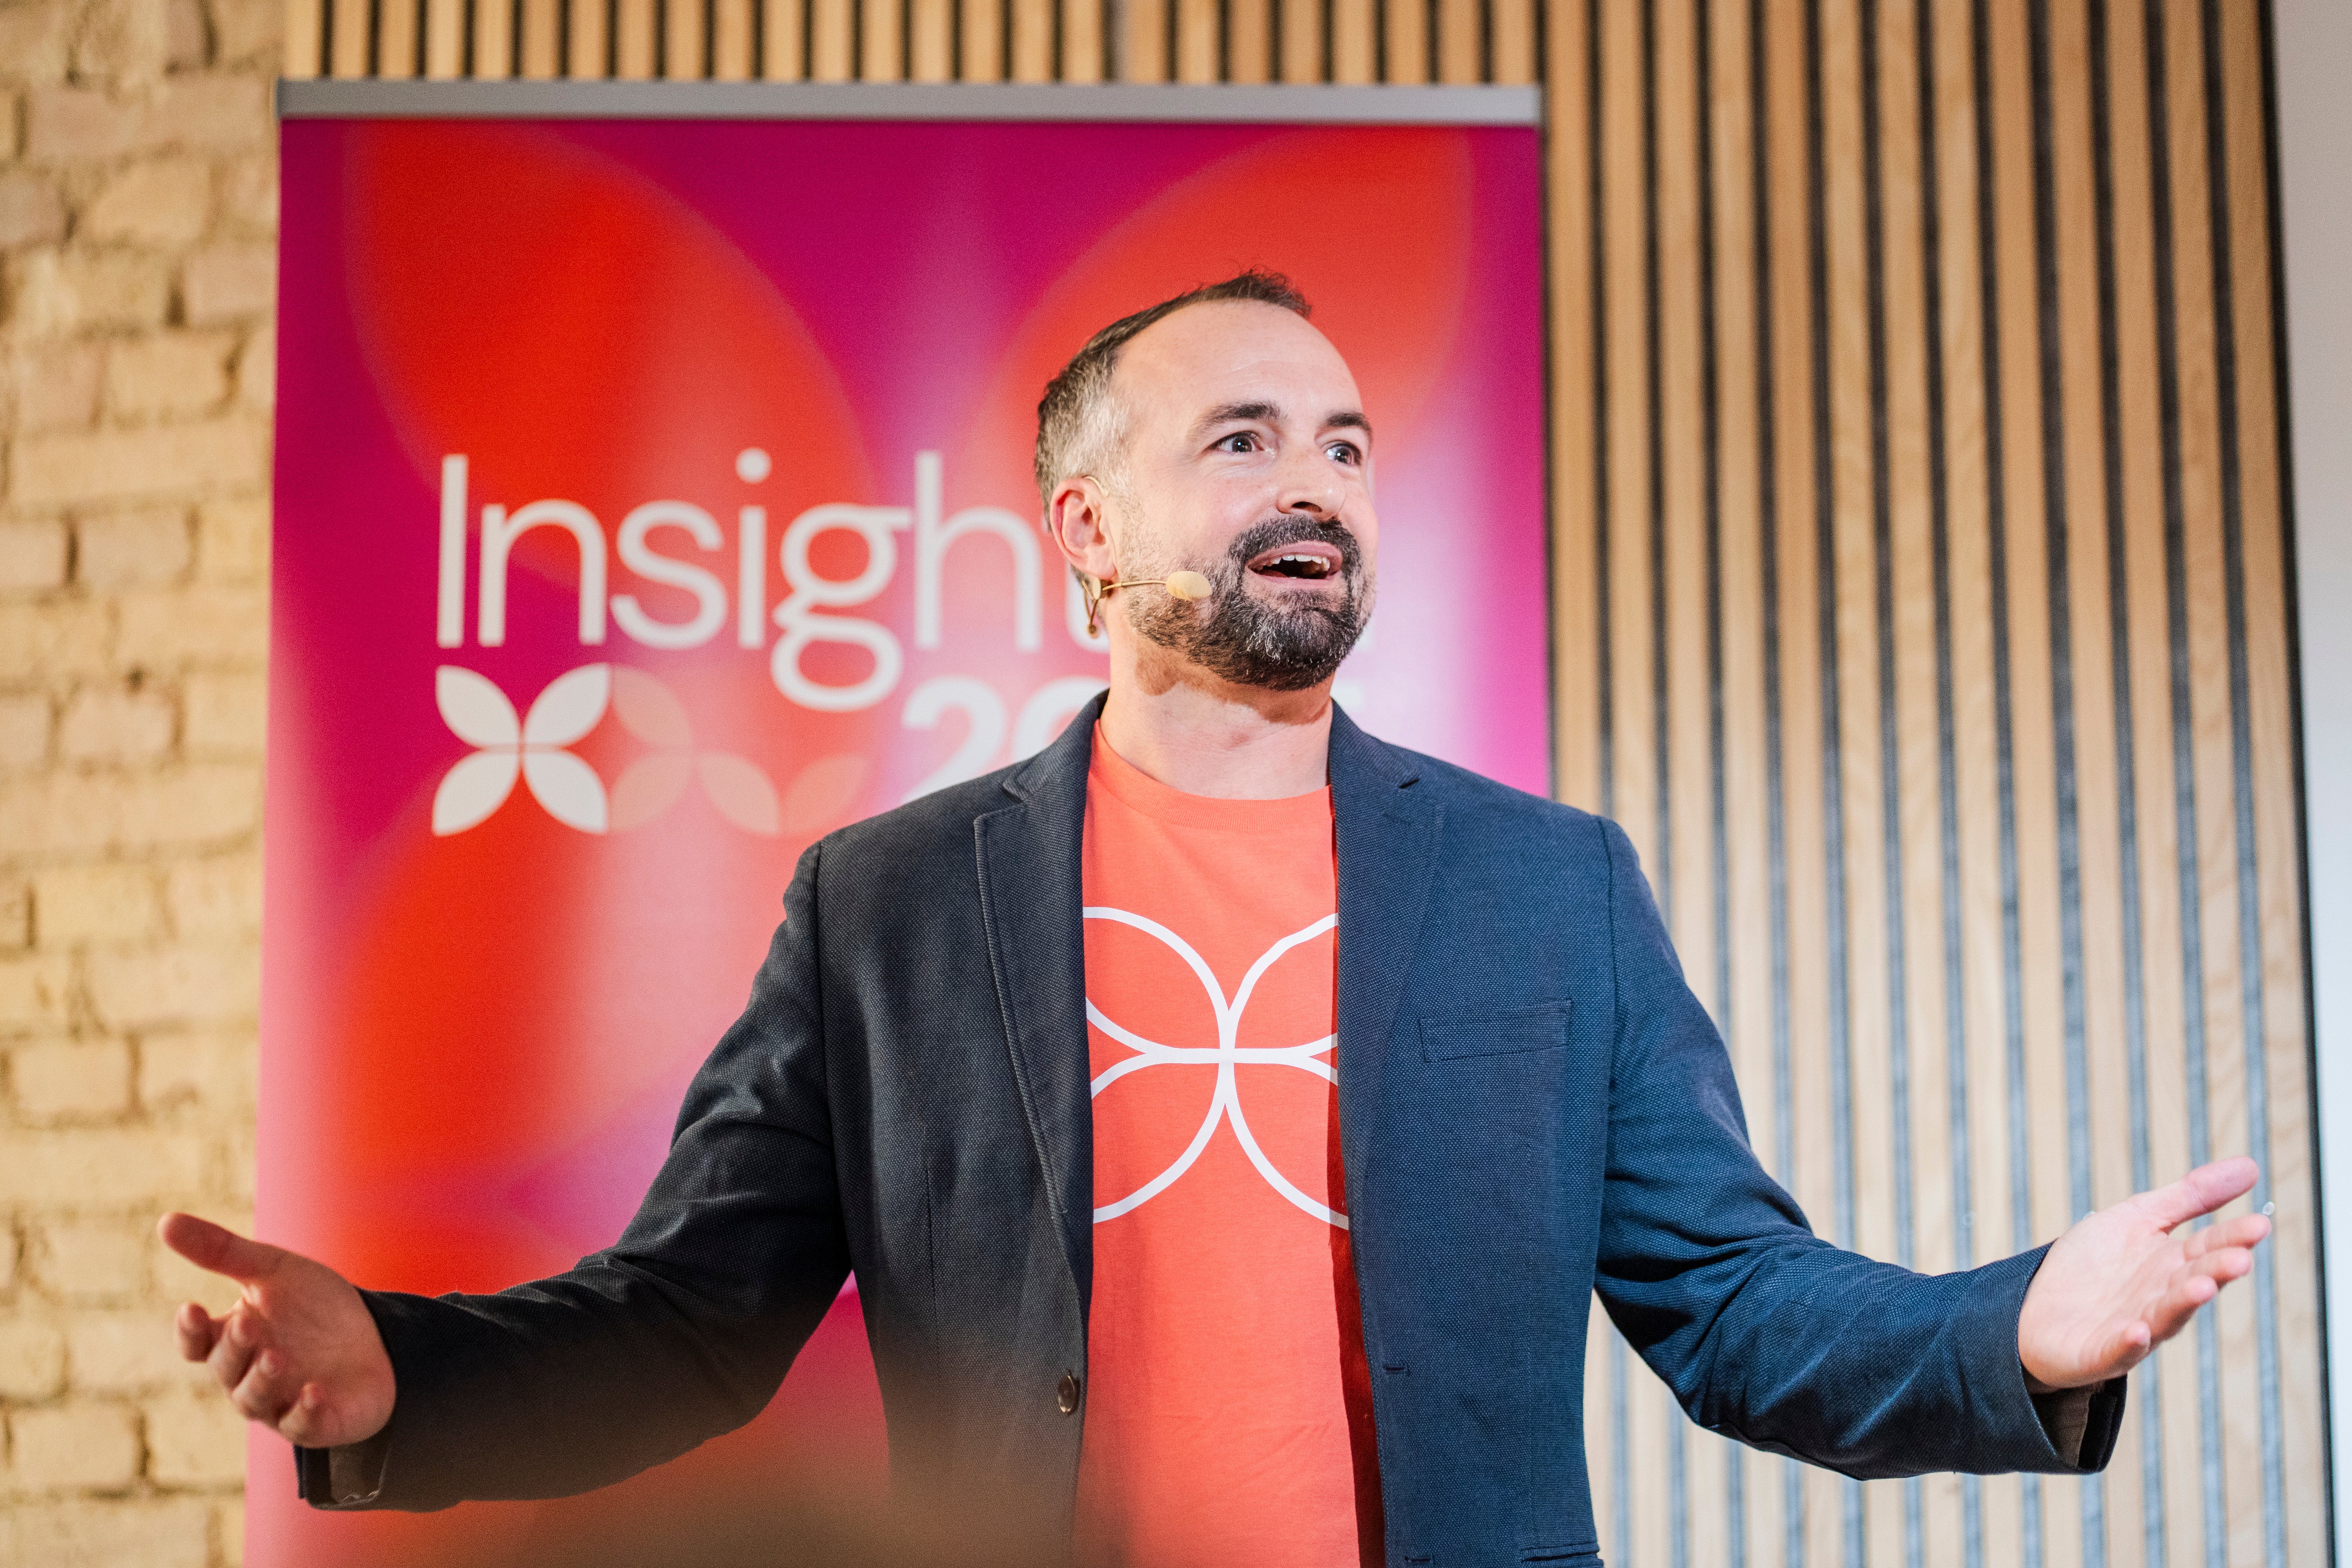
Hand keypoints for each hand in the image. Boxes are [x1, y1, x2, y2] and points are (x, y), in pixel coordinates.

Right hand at [159, 1212, 396, 1448]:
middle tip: (246, 1324)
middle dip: (234, 1349)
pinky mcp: (315, 1422)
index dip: (190, 1331)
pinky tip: (315, 1392)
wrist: (376, 1337)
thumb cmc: (315, 1305)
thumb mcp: (273, 1270)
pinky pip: (302, 1425)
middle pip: (226, 1368)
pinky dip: (305, 1412)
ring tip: (276, 1356)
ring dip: (263, 1379)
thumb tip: (164, 1221)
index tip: (191, 1309)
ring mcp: (279, 1402)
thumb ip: (223, 1251)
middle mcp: (247, 1375)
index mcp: (232, 1339)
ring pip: (255, 1400)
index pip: (197, 1342)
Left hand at [2016, 1156, 2270, 1390]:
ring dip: (2182, 1304)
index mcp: (2171, 1266)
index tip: (2259, 1223)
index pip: (2208, 1248)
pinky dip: (2129, 1342)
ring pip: (2164, 1317)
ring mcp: (2133, 1328)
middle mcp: (2160, 1299)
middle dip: (2215, 1273)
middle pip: (2192, 1283)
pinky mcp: (2100, 1352)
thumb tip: (2250, 1166)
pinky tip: (2137, 1331)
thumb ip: (2190, 1197)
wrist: (2036, 1310)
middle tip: (2240, 1258)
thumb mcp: (2138, 1217)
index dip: (2232, 1238)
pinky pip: (2118, 1350)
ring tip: (2201, 1288)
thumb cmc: (2092, 1265)